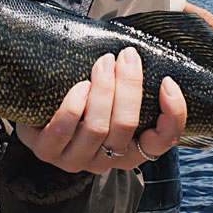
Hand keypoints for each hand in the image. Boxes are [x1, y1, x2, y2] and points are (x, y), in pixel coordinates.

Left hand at [15, 47, 187, 173]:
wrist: (39, 117)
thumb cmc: (84, 103)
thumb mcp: (112, 99)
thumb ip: (130, 86)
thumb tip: (144, 53)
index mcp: (132, 150)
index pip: (163, 142)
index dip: (173, 114)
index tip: (167, 81)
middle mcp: (107, 160)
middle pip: (126, 125)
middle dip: (129, 86)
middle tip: (126, 56)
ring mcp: (77, 159)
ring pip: (97, 127)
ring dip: (103, 90)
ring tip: (102, 63)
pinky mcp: (48, 151)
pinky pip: (65, 128)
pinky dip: (74, 103)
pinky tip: (80, 86)